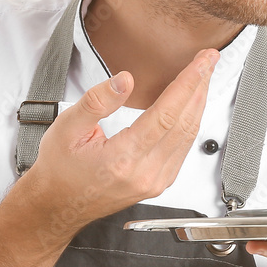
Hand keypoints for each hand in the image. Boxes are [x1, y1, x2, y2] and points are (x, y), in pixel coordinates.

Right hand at [20, 47, 219, 241]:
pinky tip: (190, 106)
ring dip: (198, 103)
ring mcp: (155, 182)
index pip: (167, 114)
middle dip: (200, 87)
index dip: (188, 84)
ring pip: (188, 137)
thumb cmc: (60, 169)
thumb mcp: (67, 128)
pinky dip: (190, 123)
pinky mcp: (158, 183)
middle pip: (185, 123)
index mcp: (123, 159)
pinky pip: (183, 149)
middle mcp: (145, 173)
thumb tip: (124, 80)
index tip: (202, 62)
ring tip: (203, 77)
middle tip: (209, 60)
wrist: (58, 205)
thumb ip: (97, 101)